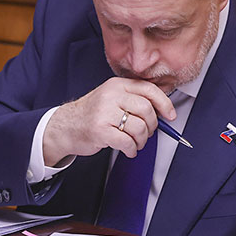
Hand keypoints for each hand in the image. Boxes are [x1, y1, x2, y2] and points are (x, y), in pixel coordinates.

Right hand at [42, 77, 175, 165]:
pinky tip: (128, 150)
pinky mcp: (100, 130)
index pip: (148, 90)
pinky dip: (132, 150)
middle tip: (146, 133)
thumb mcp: (111, 98)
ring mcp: (104, 112)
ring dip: (141, 141)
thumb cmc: (91, 115)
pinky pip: (127, 142)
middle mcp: (111, 95)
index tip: (170, 116)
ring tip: (135, 143)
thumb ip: (133, 100)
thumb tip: (162, 112)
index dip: (164, 104)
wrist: (65, 127)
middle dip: (152, 126)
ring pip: (139, 128)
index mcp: (116, 85)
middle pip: (147, 110)